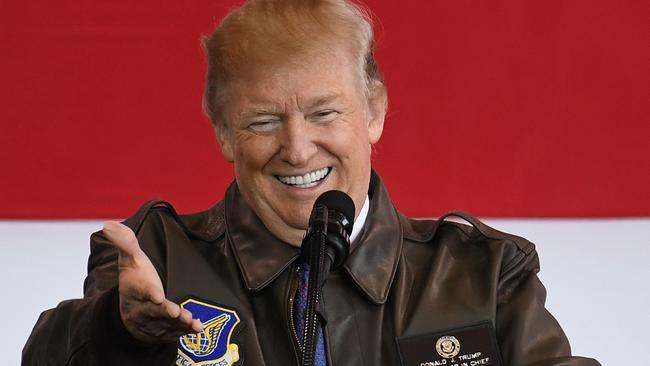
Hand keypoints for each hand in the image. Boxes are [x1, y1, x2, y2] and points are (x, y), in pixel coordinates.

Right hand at [103, 221, 202, 342]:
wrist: (129, 314)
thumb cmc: (135, 281)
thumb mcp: (130, 261)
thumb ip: (126, 244)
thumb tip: (109, 224)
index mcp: (135, 289)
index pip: (141, 291)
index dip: (149, 293)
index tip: (158, 296)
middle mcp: (143, 308)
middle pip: (154, 311)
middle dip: (165, 312)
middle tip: (176, 312)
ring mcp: (153, 322)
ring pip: (166, 324)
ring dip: (178, 324)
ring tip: (190, 321)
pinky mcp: (163, 332)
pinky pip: (174, 333)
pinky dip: (185, 332)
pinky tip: (197, 328)